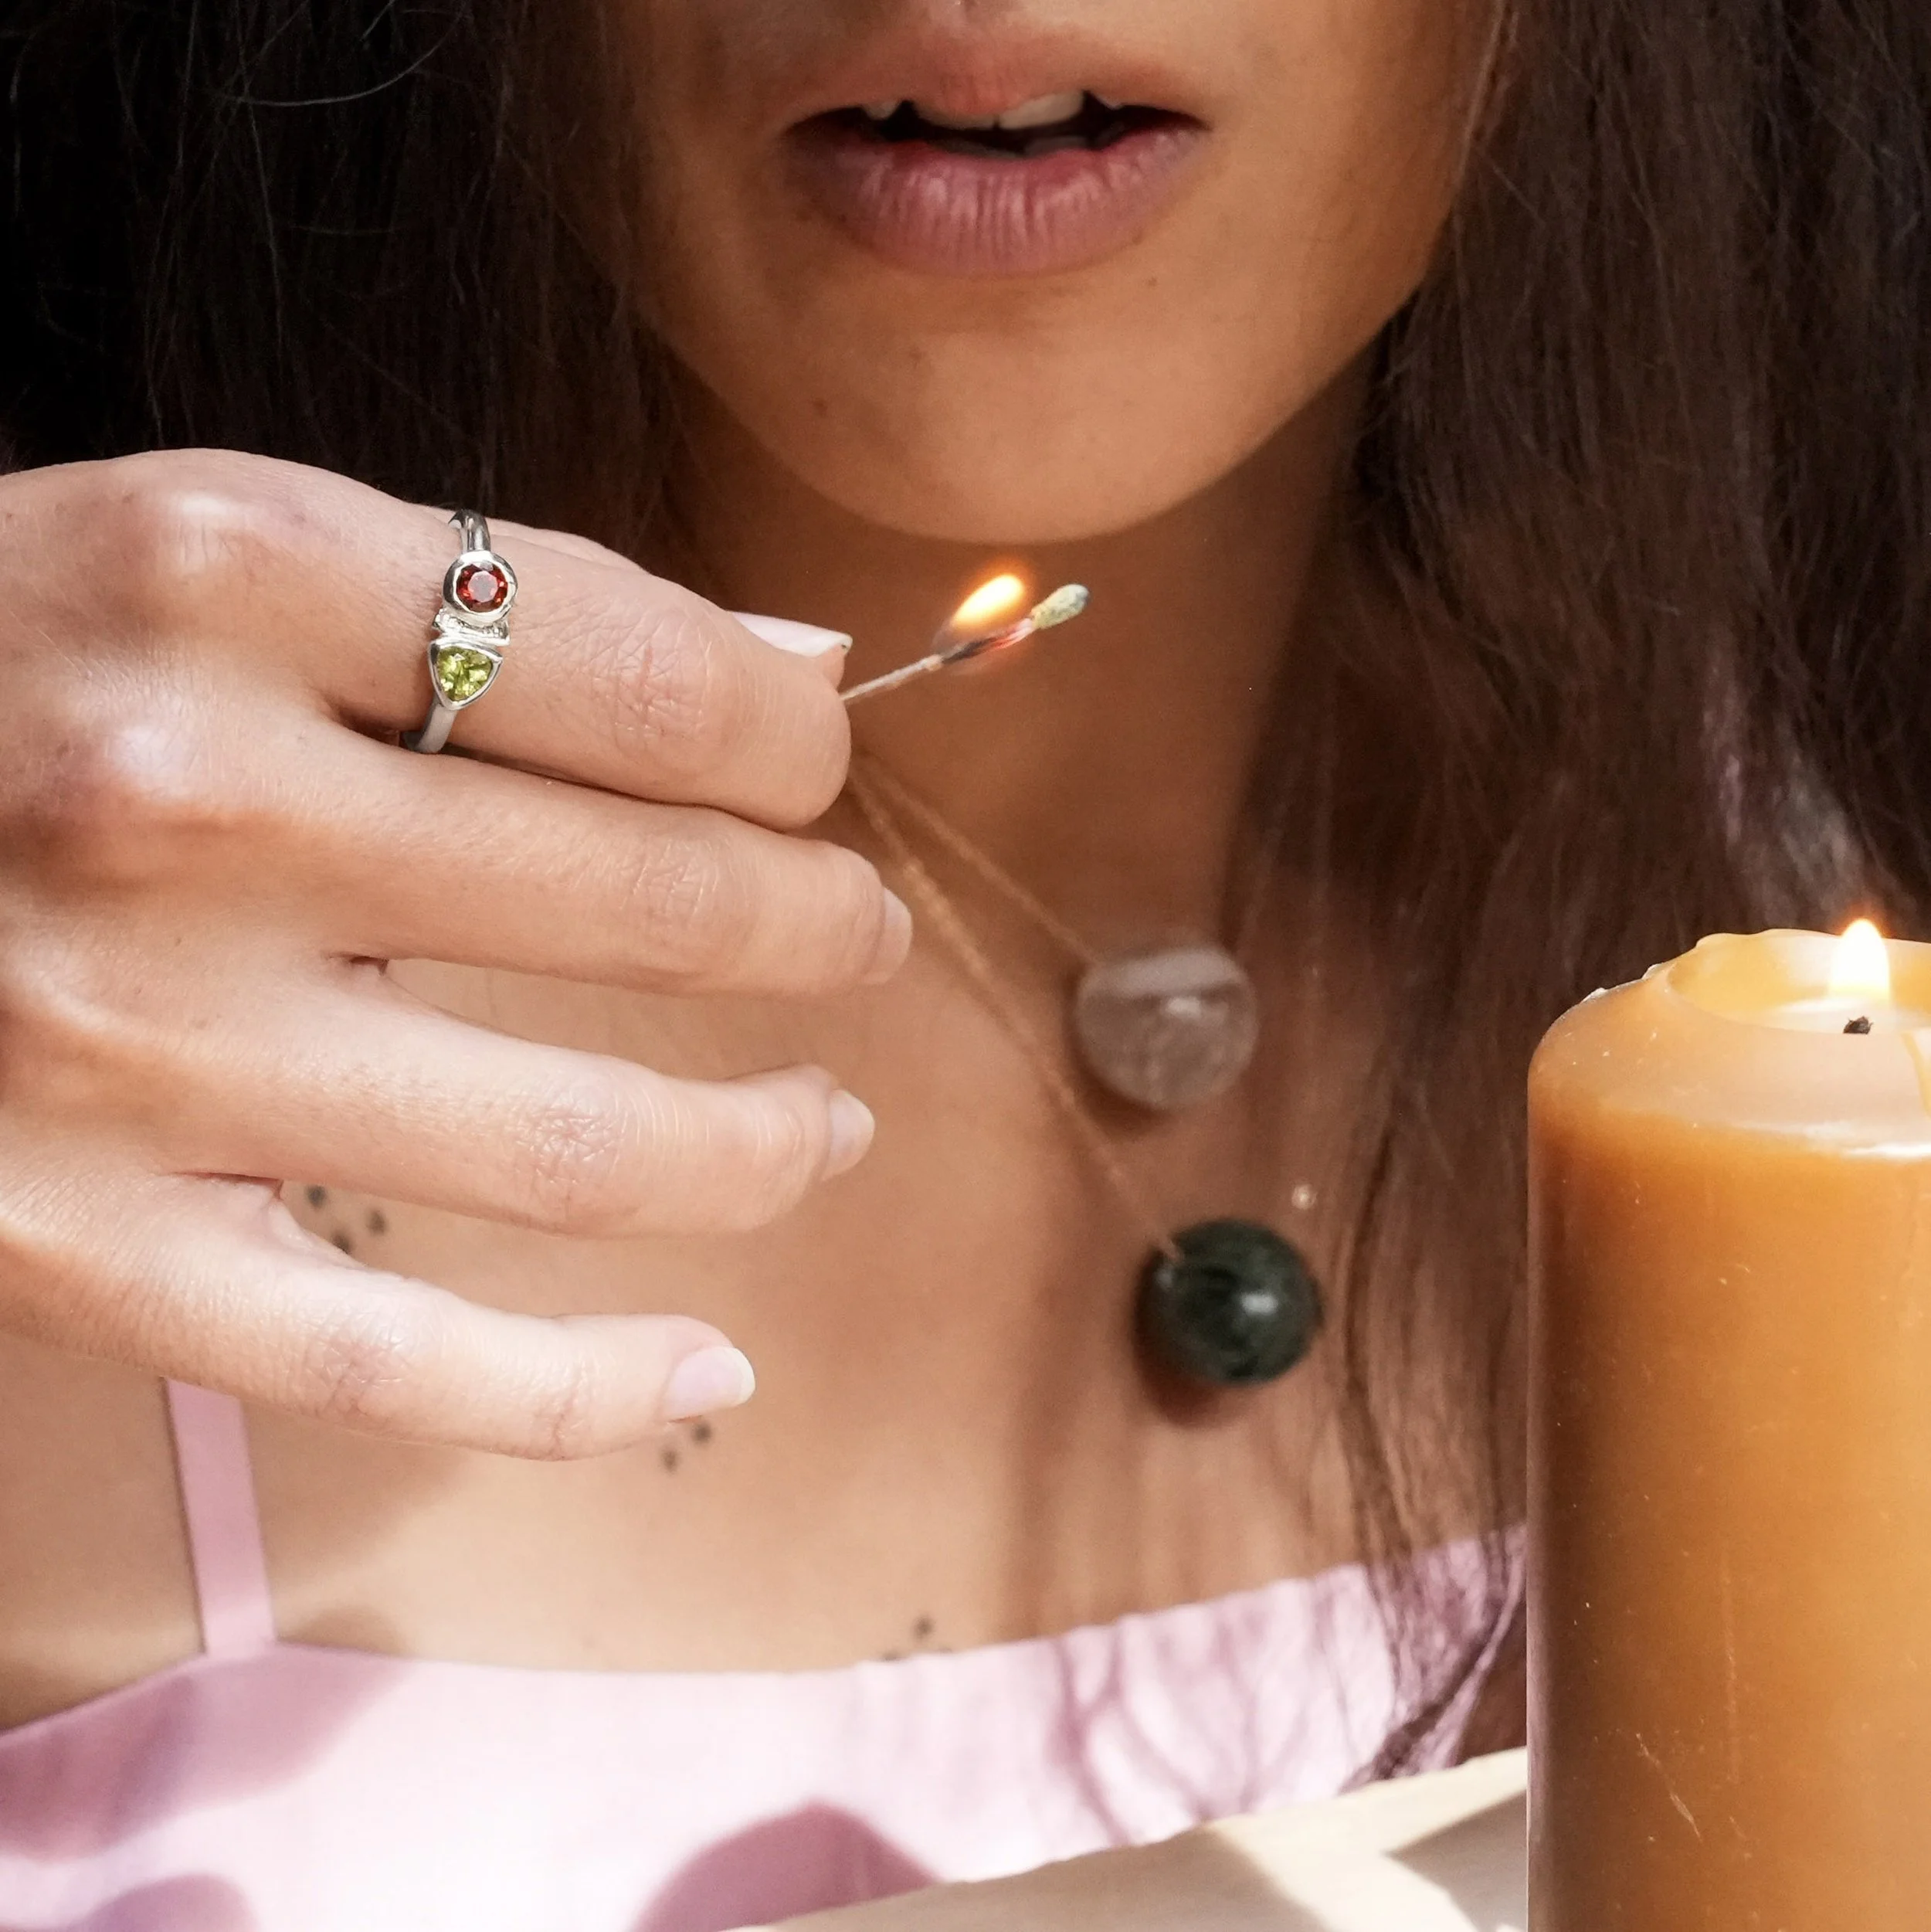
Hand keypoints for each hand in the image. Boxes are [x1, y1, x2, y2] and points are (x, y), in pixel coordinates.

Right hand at [0, 450, 906, 1454]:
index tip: (811, 777)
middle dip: (811, 927)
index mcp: (227, 576)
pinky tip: (710, 1371)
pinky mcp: (70, 1247)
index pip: (648, 682)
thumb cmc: (12, 666)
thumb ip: (499, 594)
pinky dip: (584, 1390)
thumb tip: (788, 678)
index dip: (794, 748)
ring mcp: (123, 1050)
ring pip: (570, 1147)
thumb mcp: (220, 548)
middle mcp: (180, 808)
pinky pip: (391, 1363)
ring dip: (756, 1146)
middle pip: (648, 904)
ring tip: (825, 1123)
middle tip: (853, 935)